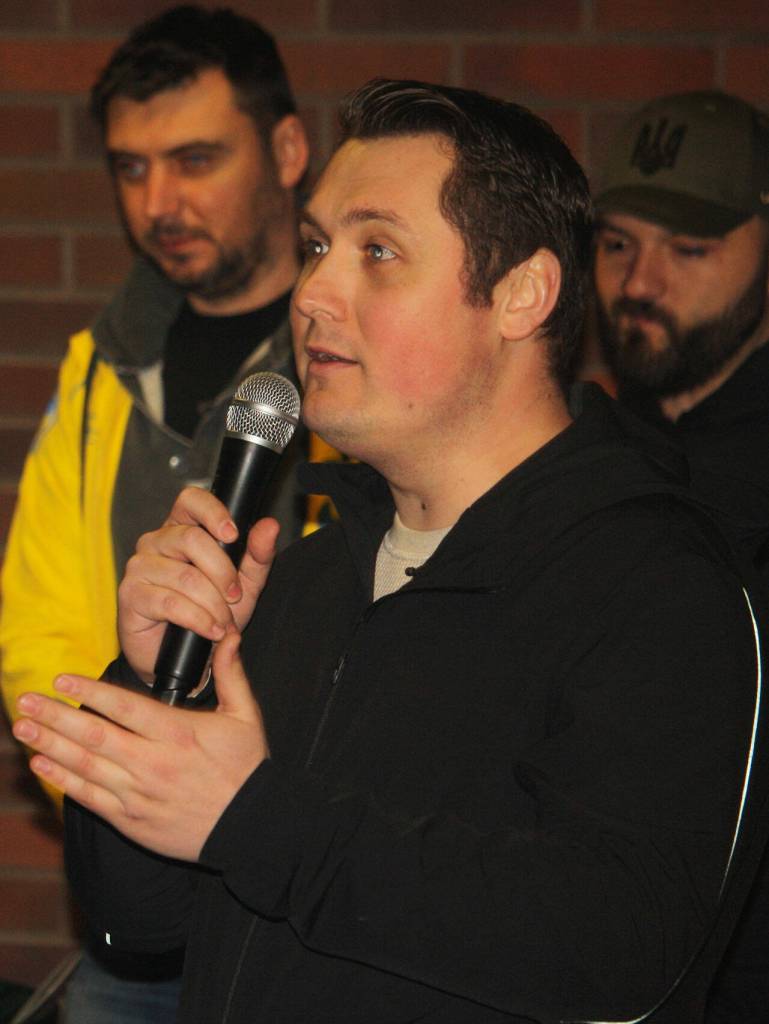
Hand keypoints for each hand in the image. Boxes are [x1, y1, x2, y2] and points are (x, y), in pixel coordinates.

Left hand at [13, 633, 267, 860]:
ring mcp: (139, 794)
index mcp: (179, 733)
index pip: (124, 707)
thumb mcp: (245, 716)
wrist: (251, 827)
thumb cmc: (247, 768)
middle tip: (26, 700)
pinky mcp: (131, 820)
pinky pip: (90, 798)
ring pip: (85, 766)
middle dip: (55, 717)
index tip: (62, 679)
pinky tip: (42, 764)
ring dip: (49, 746)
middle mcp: (153, 762)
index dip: (90, 691)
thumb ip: (231, 674)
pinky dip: (63, 780)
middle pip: (94, 736)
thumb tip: (228, 635)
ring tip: (23, 728)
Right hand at [118, 486, 278, 681]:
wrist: (186, 657)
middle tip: (235, 598)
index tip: (233, 535)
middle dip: (223, 573)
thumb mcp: (244, 584)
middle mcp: (156, 541)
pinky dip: (198, 619)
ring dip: (213, 605)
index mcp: (182, 528)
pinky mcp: (131, 595)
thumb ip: (258, 554)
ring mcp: (140, 566)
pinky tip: (210, 630)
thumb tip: (270, 525)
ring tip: (224, 624)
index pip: (191, 500)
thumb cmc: (211, 613)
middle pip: (192, 540)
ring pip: (185, 576)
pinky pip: (170, 602)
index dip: (213, 513)